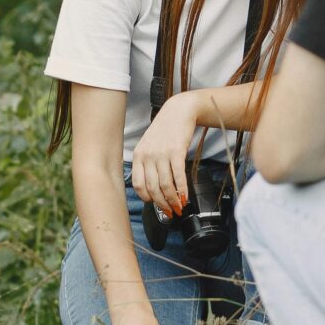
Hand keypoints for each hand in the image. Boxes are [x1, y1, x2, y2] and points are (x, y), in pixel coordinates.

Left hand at [129, 93, 197, 217]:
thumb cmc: (165, 130)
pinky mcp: (177, 152)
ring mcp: (162, 154)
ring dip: (173, 201)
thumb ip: (147, 163)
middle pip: (153, 189)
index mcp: (138, 156)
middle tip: (170, 212)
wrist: (179, 111)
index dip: (147, 198)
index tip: (155, 204)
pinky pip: (179, 177)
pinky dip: (183, 191)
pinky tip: (186, 197)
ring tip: (179, 207)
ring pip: (166, 186)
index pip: (138, 185)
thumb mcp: (149, 145)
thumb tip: (152, 187)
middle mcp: (148, 156)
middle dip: (162, 204)